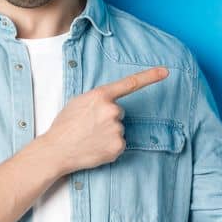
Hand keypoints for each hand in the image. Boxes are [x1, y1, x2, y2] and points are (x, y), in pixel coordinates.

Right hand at [40, 66, 170, 173]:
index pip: (130, 83)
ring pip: (119, 129)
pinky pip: (119, 143)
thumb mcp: (79, 102)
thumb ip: (98, 99)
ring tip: (89, 137)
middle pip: (119, 112)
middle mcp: (112, 110)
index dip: (150, 76)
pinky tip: (95, 147)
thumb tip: (111, 103)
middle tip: (89, 126)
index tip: (165, 72)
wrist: (56, 150)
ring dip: (108, 133)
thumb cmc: (65, 125)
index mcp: (101, 96)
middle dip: (107, 118)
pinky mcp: (119, 146)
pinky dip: (109, 146)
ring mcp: (117, 129)